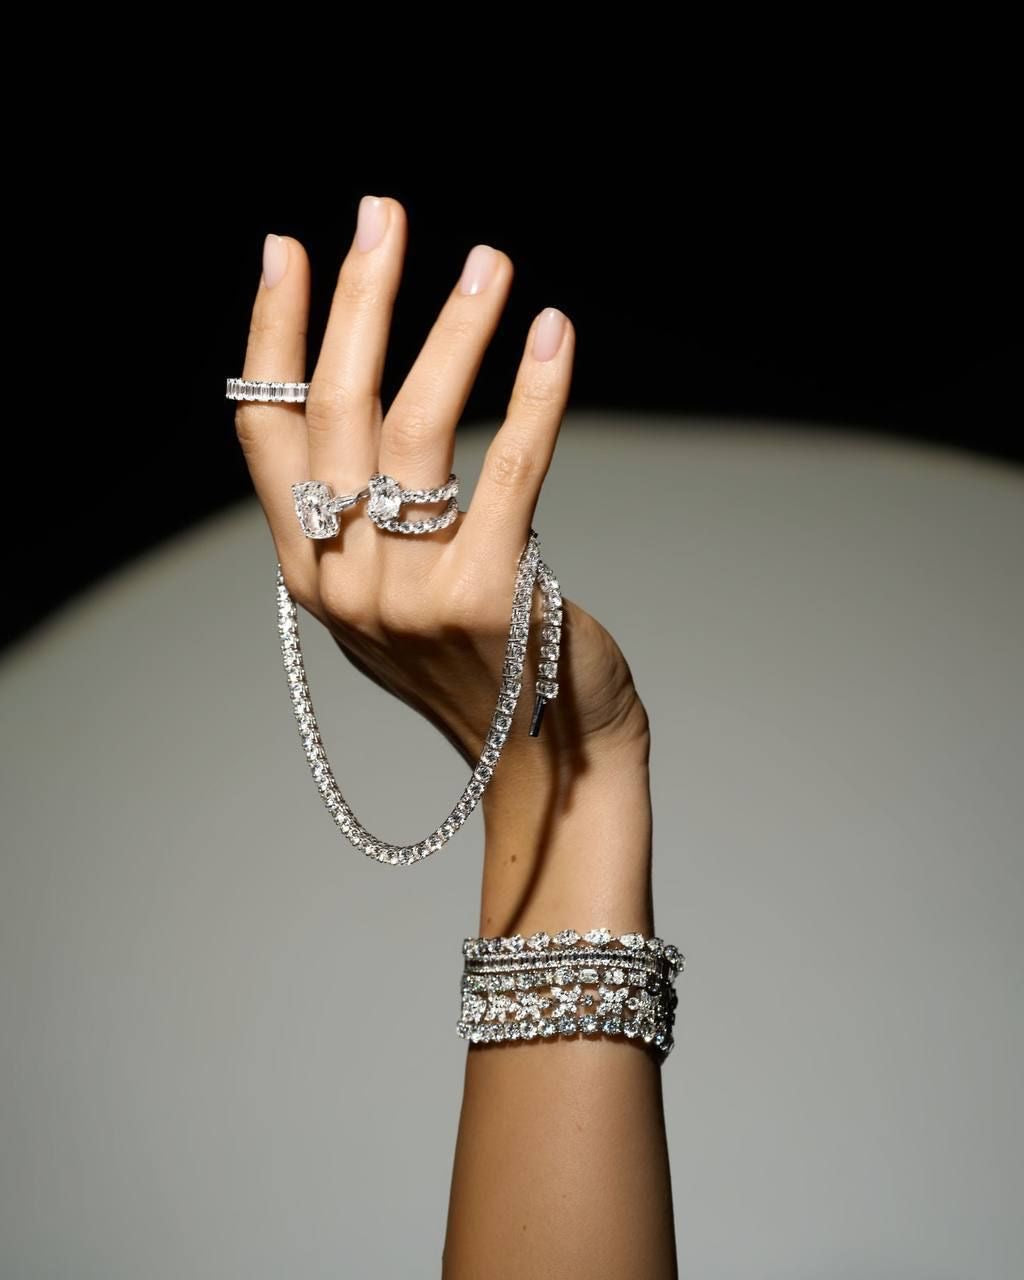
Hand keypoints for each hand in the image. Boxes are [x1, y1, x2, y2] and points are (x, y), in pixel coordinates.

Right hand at [233, 198, 648, 804]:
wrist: (543, 759)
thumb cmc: (474, 659)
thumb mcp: (389, 592)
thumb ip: (359, 516)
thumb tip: (360, 393)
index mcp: (307, 573)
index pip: (268, 433)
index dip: (272, 335)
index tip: (287, 249)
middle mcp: (342, 583)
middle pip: (336, 413)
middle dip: (356, 302)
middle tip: (381, 214)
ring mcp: (409, 595)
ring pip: (418, 430)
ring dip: (452, 331)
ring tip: (489, 262)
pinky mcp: (487, 597)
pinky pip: (512, 472)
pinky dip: (536, 396)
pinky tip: (553, 333)